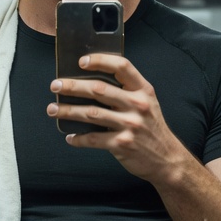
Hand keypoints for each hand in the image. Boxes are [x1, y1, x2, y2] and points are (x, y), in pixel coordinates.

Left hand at [47, 53, 186, 182]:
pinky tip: (70, 138)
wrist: (167, 159)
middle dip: (72, 86)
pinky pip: (93, 139)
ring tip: (52, 109)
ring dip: (68, 111)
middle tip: (56, 85)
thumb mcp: (148, 104)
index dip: (100, 61)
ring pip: (91, 113)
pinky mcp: (122, 144)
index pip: (121, 66)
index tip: (81, 61)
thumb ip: (127, 92)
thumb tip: (91, 83)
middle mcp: (137, 105)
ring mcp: (130, 125)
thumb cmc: (152, 129)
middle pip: (98, 89)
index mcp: (143, 90)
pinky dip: (78, 139)